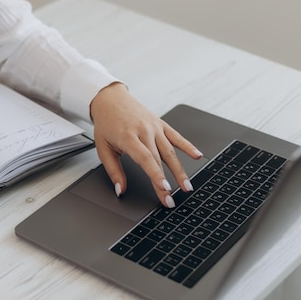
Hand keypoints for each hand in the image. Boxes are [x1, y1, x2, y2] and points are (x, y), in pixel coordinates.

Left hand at [90, 83, 202, 207]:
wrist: (110, 99)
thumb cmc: (106, 123)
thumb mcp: (103, 148)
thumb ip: (113, 171)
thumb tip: (120, 190)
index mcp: (128, 137)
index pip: (146, 159)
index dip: (156, 175)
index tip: (164, 189)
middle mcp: (144, 131)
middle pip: (159, 160)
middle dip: (167, 182)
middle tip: (171, 200)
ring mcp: (155, 127)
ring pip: (171, 151)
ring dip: (180, 170)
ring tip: (187, 186)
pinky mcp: (161, 124)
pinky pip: (177, 137)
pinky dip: (188, 146)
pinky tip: (197, 156)